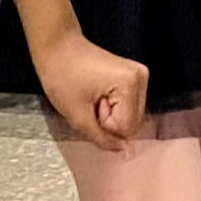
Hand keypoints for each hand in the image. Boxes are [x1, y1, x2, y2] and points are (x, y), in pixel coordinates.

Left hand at [37, 34, 148, 152]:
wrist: (57, 47)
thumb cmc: (62, 76)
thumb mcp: (77, 115)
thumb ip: (102, 138)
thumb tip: (126, 153)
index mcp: (131, 84)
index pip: (126, 128)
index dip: (103, 126)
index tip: (88, 108)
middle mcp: (142, 78)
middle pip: (132, 122)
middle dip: (108, 121)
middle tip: (89, 103)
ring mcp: (140, 75)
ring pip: (130, 115)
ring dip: (109, 114)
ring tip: (92, 97)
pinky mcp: (134, 76)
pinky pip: (128, 105)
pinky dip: (112, 107)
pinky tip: (98, 94)